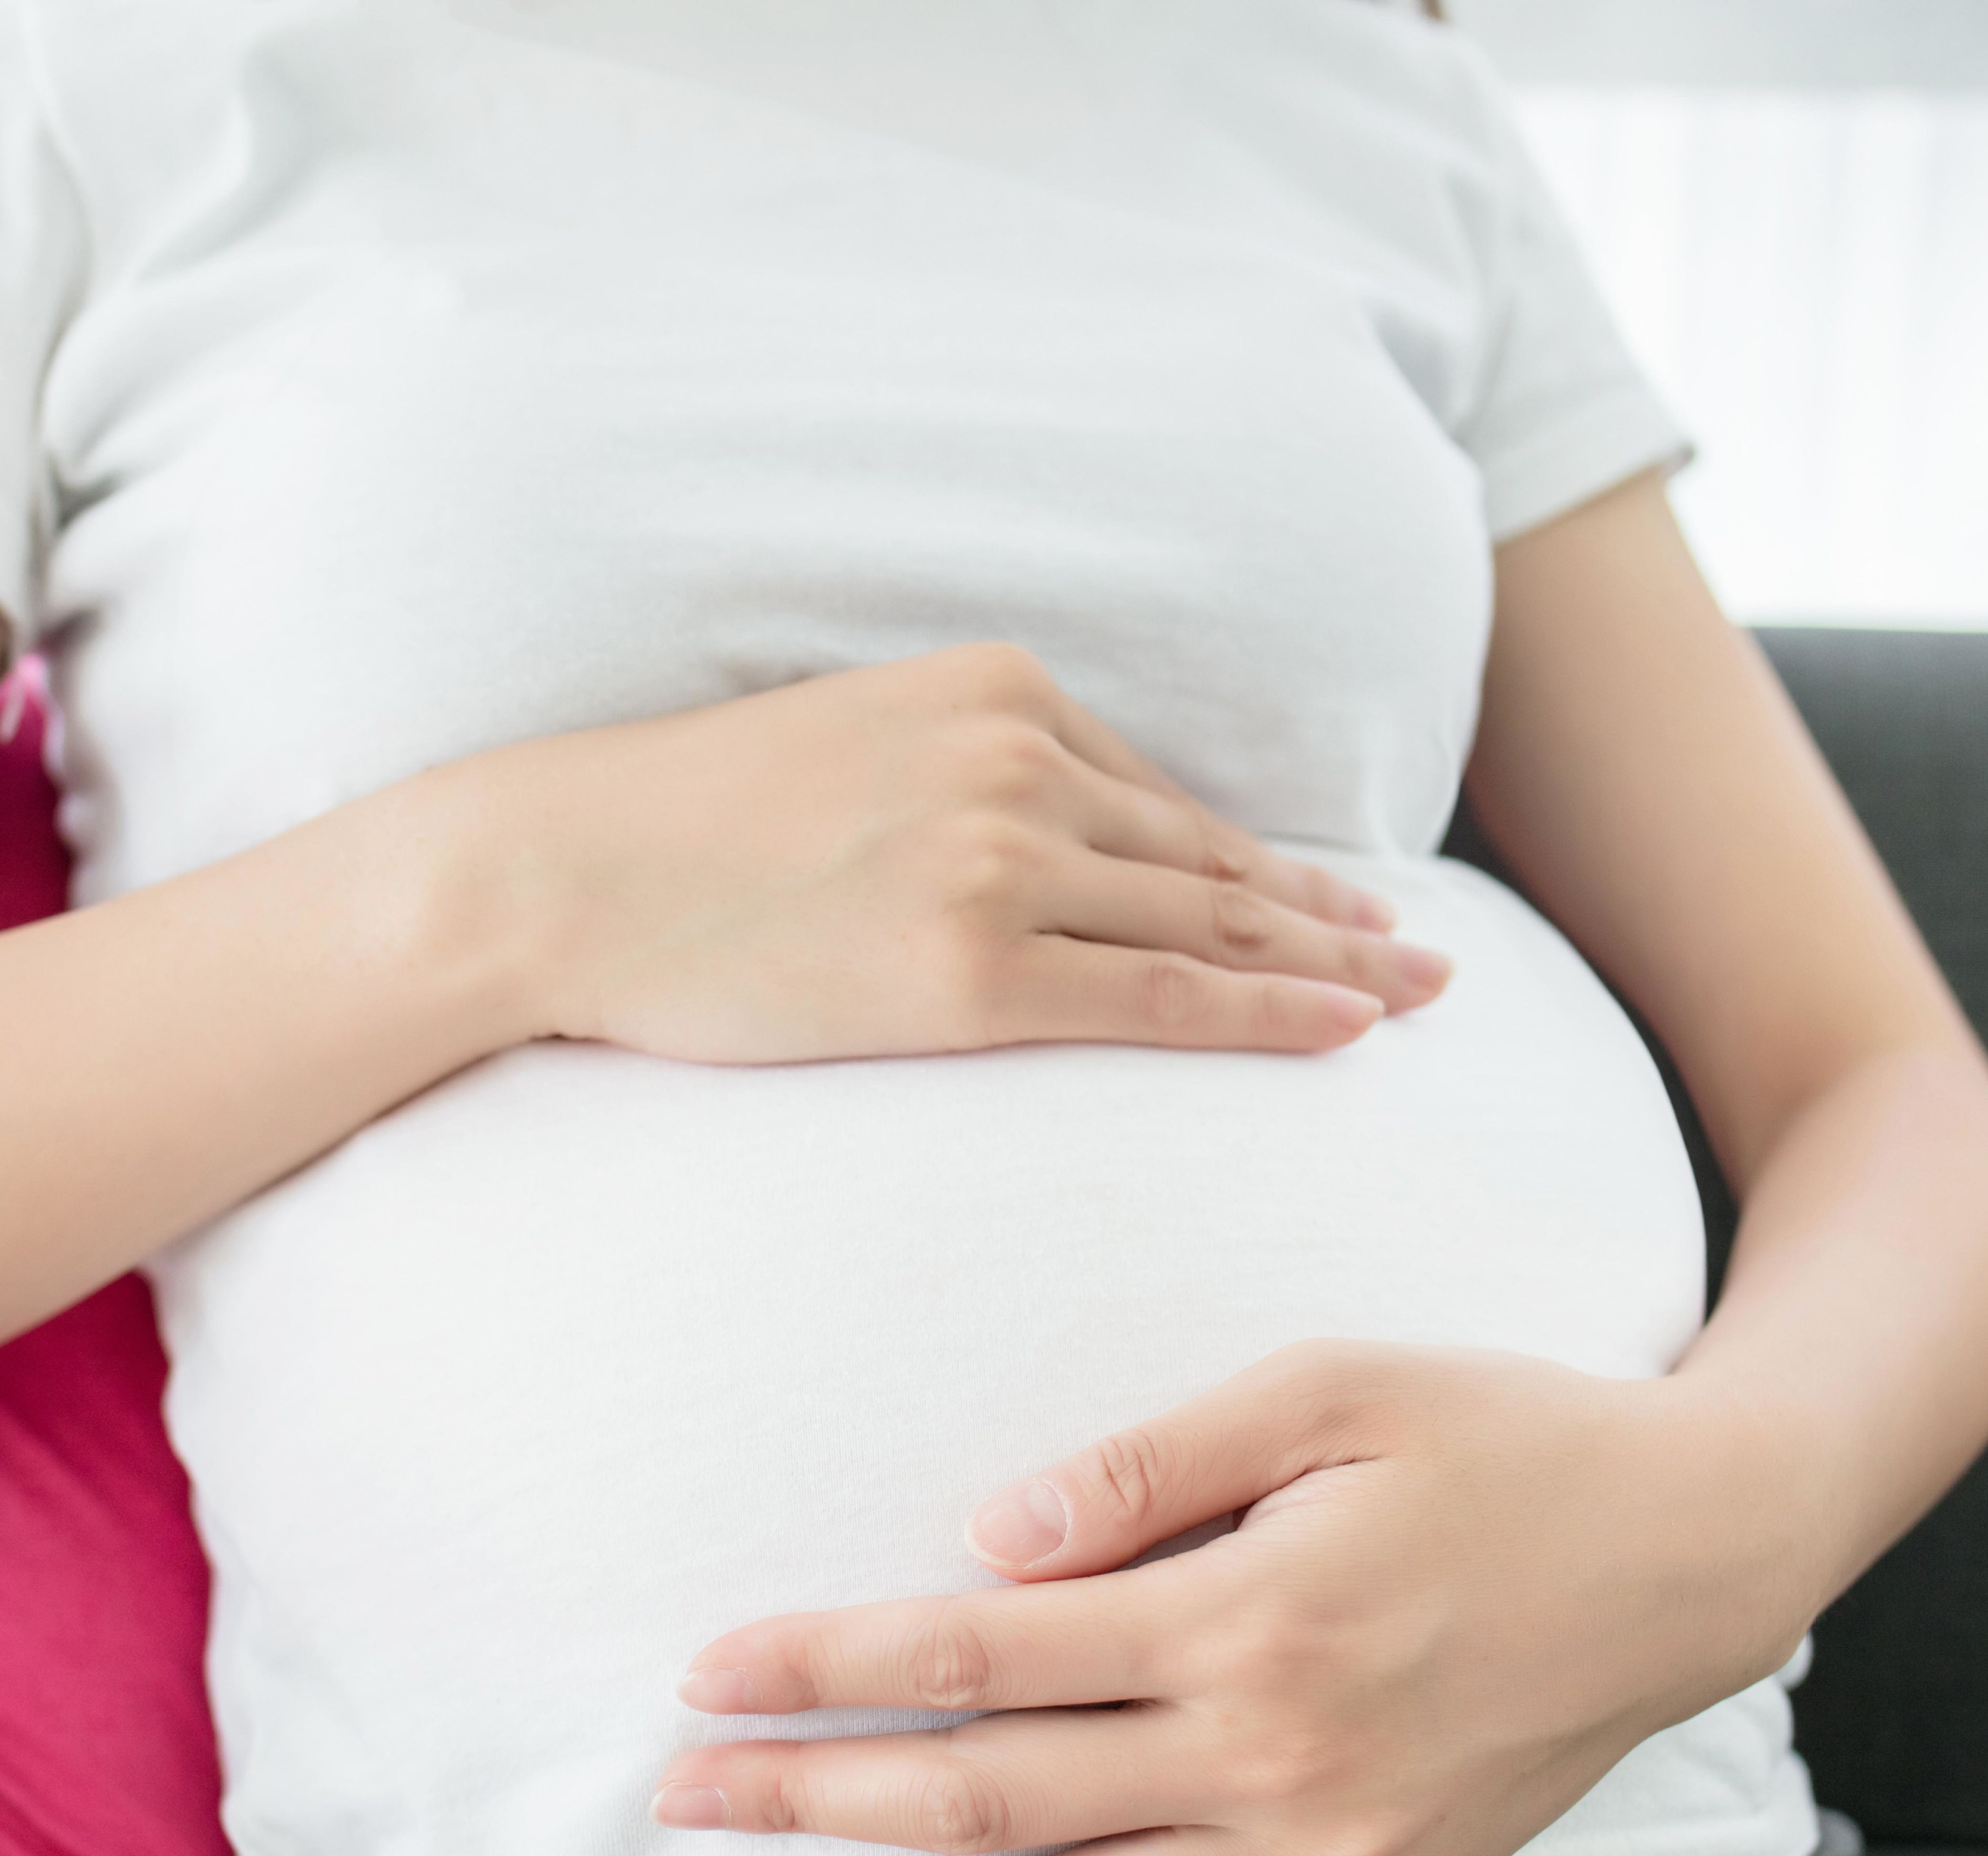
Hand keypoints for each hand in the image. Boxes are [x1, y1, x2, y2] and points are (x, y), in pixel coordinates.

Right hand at [453, 643, 1451, 1063]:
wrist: (562, 869)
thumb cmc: (680, 831)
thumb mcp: (849, 752)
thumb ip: (960, 780)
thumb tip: (1042, 850)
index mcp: (998, 693)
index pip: (1161, 798)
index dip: (1265, 862)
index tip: (1340, 903)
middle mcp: (1019, 763)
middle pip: (1211, 858)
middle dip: (1332, 915)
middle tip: (1425, 959)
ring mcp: (999, 861)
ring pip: (1207, 924)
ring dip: (1325, 967)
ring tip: (1408, 1002)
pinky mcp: (969, 966)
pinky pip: (1160, 993)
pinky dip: (1267, 1012)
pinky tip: (1344, 1030)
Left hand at [648, 1340, 1819, 1855]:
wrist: (1691, 1551)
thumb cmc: (1500, 1438)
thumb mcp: (1332, 1385)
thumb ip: (1154, 1464)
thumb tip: (988, 1533)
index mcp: (1248, 1617)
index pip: (975, 1656)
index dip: (822, 1665)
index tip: (703, 1672)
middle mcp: (1272, 1763)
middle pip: (986, 1802)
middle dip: (811, 1803)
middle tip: (677, 1800)